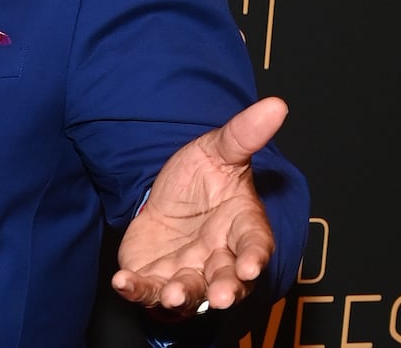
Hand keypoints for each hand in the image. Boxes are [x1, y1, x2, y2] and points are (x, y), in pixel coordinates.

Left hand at [110, 96, 287, 319]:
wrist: (162, 191)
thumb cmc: (202, 176)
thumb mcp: (218, 149)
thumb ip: (244, 134)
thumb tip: (276, 104)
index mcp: (242, 228)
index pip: (254, 245)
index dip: (255, 258)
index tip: (251, 266)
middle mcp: (219, 256)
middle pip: (228, 279)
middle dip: (227, 289)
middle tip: (223, 296)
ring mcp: (188, 270)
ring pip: (191, 292)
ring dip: (183, 296)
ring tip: (173, 296)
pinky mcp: (155, 275)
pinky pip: (147, 289)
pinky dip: (138, 291)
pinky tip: (124, 283)